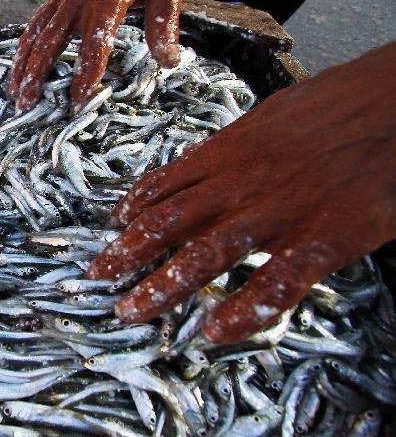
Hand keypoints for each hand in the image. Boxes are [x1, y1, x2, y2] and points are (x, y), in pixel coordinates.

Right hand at [9, 0, 183, 113]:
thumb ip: (164, 23)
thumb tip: (168, 60)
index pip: (94, 44)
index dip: (84, 75)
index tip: (77, 101)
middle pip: (52, 43)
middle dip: (38, 77)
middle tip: (29, 106)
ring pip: (37, 35)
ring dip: (24, 66)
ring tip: (16, 94)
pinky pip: (36, 23)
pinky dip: (24, 47)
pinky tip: (19, 66)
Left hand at [86, 42, 395, 342]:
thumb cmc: (339, 102)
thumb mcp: (272, 114)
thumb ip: (236, 145)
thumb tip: (205, 162)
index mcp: (230, 149)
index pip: (166, 185)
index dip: (133, 212)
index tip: (110, 231)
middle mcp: (242, 181)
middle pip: (169, 222)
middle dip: (127, 254)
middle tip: (97, 279)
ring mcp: (281, 211)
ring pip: (205, 254)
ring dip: (162, 286)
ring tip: (131, 310)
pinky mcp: (325, 237)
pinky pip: (274, 283)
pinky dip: (240, 311)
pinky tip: (211, 333)